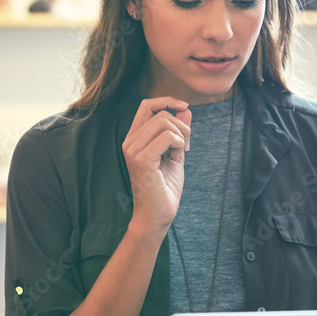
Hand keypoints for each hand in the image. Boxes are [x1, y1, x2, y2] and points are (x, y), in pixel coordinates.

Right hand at [122, 97, 191, 231]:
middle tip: (186, 145)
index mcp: (134, 139)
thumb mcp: (175, 153)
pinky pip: (166, 136)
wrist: (157, 215)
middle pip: (159, 113)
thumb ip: (178, 131)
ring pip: (163, 122)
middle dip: (181, 125)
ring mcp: (133, 150)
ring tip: (182, 152)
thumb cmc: (164, 187)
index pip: (146, 106)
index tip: (184, 107)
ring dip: (181, 134)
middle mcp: (130, 142)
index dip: (166, 101)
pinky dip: (178, 142)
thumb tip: (185, 109)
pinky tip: (178, 155)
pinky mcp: (141, 160)